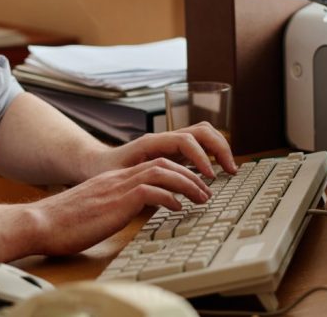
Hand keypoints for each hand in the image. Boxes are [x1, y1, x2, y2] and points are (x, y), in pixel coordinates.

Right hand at [25, 158, 212, 255]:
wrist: (40, 222)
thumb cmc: (63, 223)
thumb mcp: (94, 211)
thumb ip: (113, 207)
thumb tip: (129, 215)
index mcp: (112, 179)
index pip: (151, 165)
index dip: (176, 172)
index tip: (191, 185)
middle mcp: (117, 178)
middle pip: (162, 163)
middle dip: (189, 174)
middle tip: (206, 189)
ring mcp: (116, 187)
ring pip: (161, 171)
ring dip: (186, 183)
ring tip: (201, 197)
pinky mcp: (116, 200)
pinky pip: (150, 190)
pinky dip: (169, 197)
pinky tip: (178, 208)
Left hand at [92, 122, 236, 179]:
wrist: (96, 163)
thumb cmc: (105, 171)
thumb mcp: (119, 178)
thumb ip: (138, 185)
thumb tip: (160, 196)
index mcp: (152, 142)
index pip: (185, 140)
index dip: (200, 156)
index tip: (209, 176)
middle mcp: (165, 139)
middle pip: (201, 130)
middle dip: (220, 147)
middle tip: (230, 171)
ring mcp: (172, 144)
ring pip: (204, 135)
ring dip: (220, 149)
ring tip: (229, 170)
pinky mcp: (175, 152)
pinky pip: (200, 146)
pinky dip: (213, 155)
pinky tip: (217, 172)